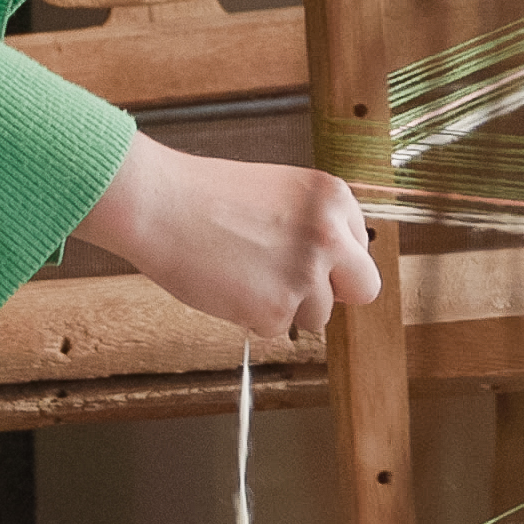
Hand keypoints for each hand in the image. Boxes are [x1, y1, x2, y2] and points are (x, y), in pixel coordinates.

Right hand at [72, 134, 380, 342]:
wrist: (158, 204)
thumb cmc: (206, 196)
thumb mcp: (279, 194)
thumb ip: (314, 226)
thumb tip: (333, 271)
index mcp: (334, 197)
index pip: (359, 248)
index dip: (329, 259)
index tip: (298, 256)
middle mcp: (330, 234)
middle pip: (364, 288)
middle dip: (334, 293)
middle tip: (294, 286)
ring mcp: (306, 273)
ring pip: (318, 315)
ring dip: (285, 306)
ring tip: (244, 274)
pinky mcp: (277, 308)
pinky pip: (278, 328)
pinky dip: (253, 316)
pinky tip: (228, 285)